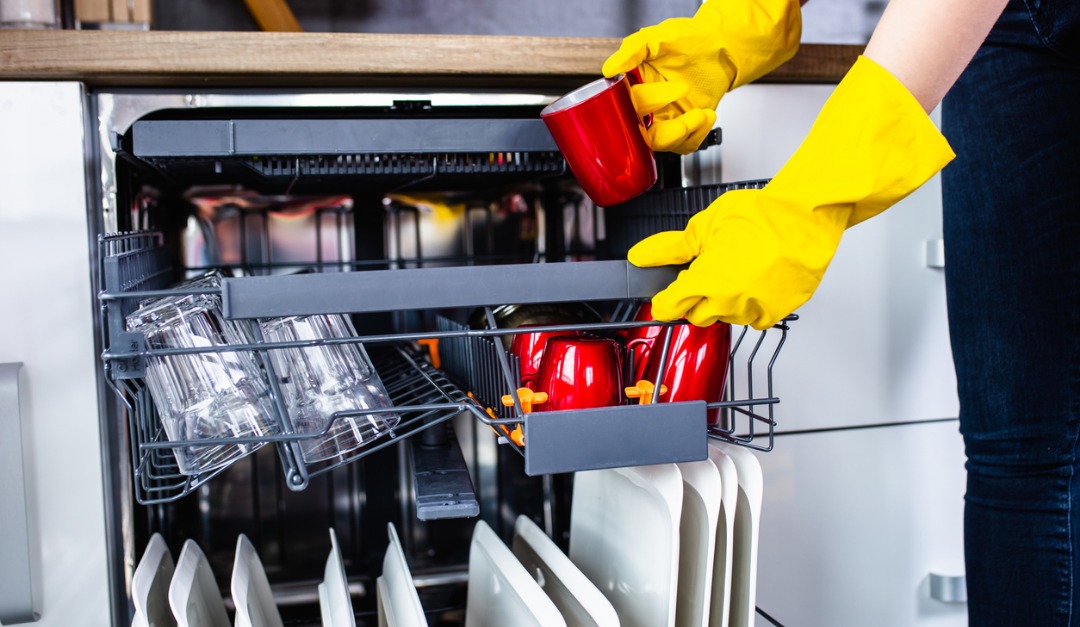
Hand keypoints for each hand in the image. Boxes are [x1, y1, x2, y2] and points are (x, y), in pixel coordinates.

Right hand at [602, 0, 801, 153]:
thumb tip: (609, 70)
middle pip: (641, 133)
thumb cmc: (688, 39)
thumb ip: (632, 50)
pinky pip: (684, 144)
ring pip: (661, 143)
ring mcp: (663, 119)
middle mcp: (645, 106)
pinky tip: (706, 115)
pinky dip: (697, 134)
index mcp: (632, 85)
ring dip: (683, 131)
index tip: (675, 89)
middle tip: (685, 95)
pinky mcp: (682, 128)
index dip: (649, 101)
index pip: (629, 104)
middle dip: (666, 127)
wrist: (719, 47)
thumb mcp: (657, 37)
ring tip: (701, 113)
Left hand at [630, 56, 954, 328]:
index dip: (664, 299)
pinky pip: (751, 318)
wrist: (809, 216)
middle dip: (693, 299)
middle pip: (695, 316)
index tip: (665, 293)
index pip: (669, 308)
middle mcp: (729, 302)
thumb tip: (642, 256)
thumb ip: (671, 247)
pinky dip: (747, 305)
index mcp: (707, 281)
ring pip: (724, 317)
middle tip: (704, 272)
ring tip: (735, 269)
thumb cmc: (764, 215)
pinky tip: (752, 281)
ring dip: (721, 301)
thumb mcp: (707, 224)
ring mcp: (753, 310)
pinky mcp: (775, 313)